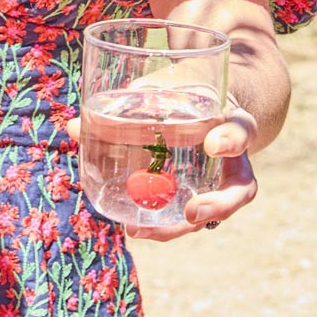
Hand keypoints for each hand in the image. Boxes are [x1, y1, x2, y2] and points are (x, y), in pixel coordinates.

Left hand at [65, 106, 259, 240]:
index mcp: (232, 122)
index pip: (242, 130)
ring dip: (180, 227)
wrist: (207, 103)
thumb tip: (74, 126)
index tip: (212, 145)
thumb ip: (126, 101)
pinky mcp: (202, 195)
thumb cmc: (183, 91)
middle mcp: (234, 158)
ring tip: (142, 231)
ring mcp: (220, 182)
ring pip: (214, 212)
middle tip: (191, 212)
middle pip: (239, 189)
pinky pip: (189, 216)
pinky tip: (134, 227)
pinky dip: (163, 224)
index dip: (232, 139)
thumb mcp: (163, 85)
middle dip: (217, 205)